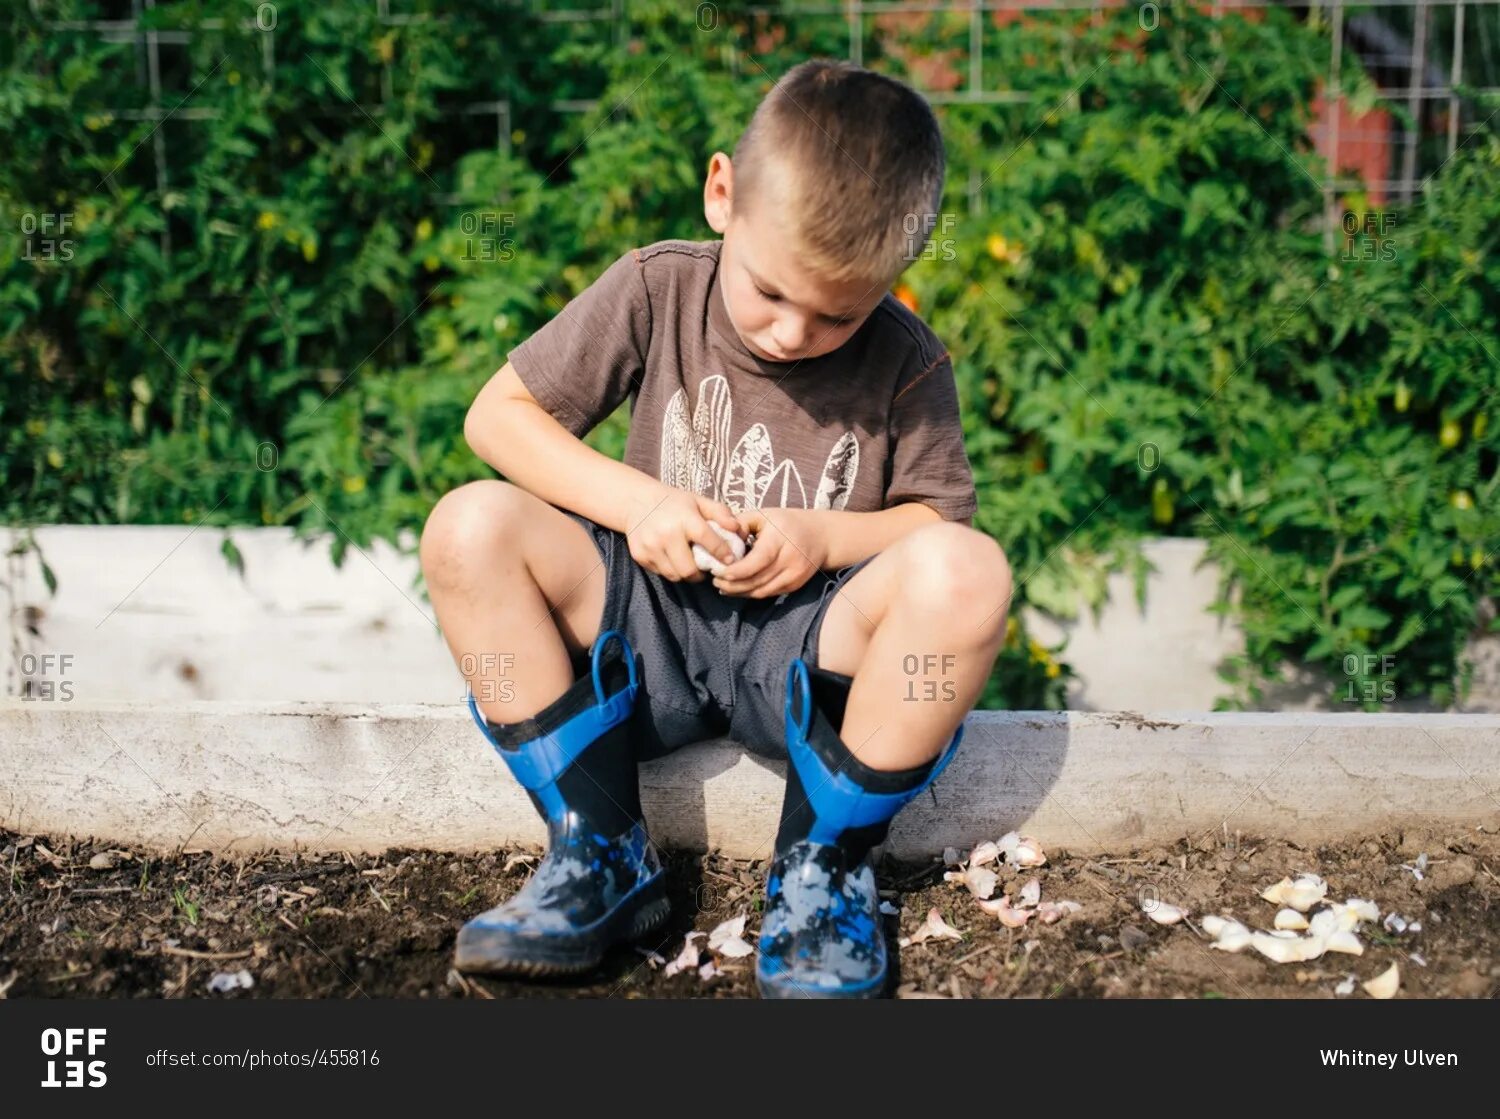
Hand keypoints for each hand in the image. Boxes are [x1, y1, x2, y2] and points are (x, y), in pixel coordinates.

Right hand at [626, 485, 742, 582]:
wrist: (635, 502)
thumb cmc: (673, 502)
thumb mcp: (698, 501)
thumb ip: (720, 513)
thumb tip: (737, 529)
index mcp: (684, 519)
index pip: (709, 541)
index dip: (722, 554)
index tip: (730, 560)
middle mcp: (666, 534)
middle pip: (689, 570)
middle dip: (701, 574)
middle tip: (705, 568)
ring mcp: (651, 547)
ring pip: (675, 576)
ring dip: (685, 574)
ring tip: (690, 564)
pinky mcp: (640, 556)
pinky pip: (661, 573)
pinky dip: (670, 570)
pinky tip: (673, 558)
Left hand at [714, 507, 827, 597]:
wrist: (821, 536)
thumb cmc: (786, 522)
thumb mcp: (764, 515)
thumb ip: (740, 523)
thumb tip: (720, 536)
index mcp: (780, 539)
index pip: (758, 560)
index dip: (738, 570)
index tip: (718, 572)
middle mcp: (790, 559)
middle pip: (757, 579)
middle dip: (733, 584)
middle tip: (714, 580)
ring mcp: (794, 575)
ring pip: (762, 591)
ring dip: (739, 592)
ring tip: (722, 586)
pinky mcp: (795, 585)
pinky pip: (769, 593)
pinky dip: (751, 593)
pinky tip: (738, 589)